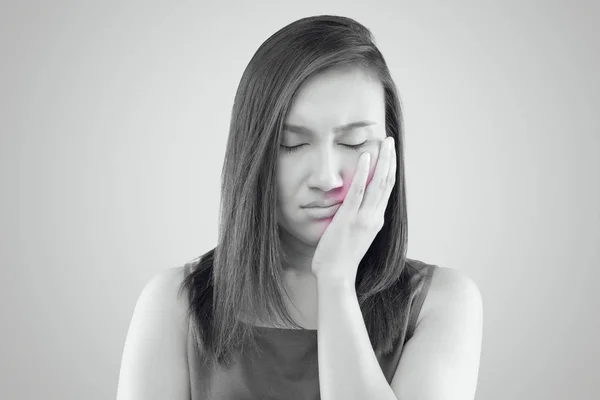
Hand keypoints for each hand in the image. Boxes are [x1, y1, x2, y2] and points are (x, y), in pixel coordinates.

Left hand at [311, 136, 396, 283]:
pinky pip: (358, 190)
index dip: (390, 170)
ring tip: (385, 142)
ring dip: (382, 160)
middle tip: (391, 141)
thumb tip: (349, 208)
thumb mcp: (353, 236)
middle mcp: (374, 217)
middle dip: (390, 159)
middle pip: (387, 182)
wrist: (337, 277)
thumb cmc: (339, 260)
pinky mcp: (350, 218)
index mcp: (375, 220)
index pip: (386, 190)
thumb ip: (355, 220)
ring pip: (378, 183)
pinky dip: (363, 172)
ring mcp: (364, 217)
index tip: (390, 154)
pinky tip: (365, 156)